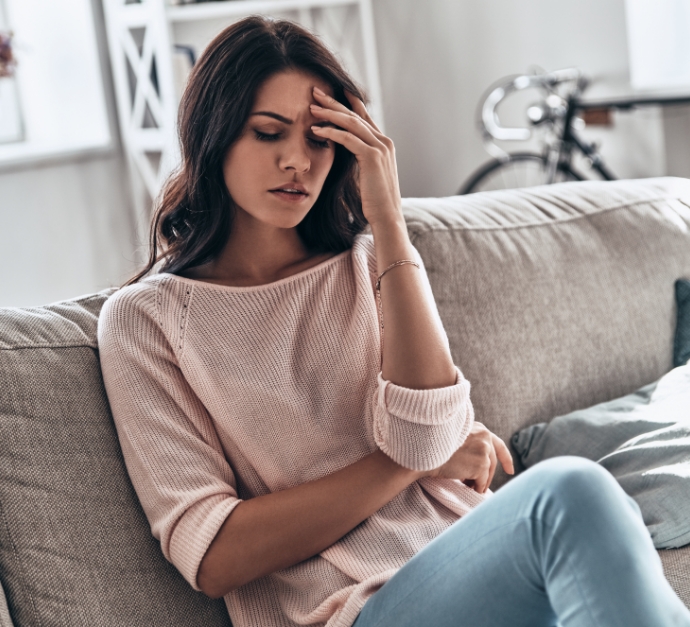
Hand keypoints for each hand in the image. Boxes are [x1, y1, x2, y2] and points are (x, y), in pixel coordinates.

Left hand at [310, 87, 402, 227]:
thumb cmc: (374, 202)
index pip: (364, 117)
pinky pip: (348, 138)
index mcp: (384, 144)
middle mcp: (384, 141)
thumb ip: (360, 160)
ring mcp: (380, 147)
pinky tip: (315, 130)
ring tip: (311, 107)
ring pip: (351, 123)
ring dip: (329, 113)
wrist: (387, 217)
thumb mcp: (367, 175)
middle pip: (355, 115)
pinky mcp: (372, 157)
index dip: (348, 102)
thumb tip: (345, 155)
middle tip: (315, 90)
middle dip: (334, 101)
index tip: (332, 91)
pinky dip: (330, 132)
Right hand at [426, 423, 514, 492]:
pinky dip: (475, 488)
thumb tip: (479, 466)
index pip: (497, 443)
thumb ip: (471, 444)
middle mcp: (485, 435)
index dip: (505, 458)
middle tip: (481, 487)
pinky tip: (466, 488)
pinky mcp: (482, 464)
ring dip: (479, 482)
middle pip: (493, 461)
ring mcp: (484, 449)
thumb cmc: (433, 446)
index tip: (510, 470)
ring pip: (487, 473)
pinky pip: (482, 482)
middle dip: (488, 475)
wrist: (424, 451)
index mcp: (478, 427)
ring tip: (467, 487)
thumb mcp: (455, 437)